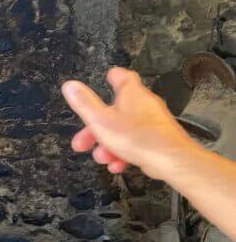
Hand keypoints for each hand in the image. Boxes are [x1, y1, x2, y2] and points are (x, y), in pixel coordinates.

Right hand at [61, 67, 195, 177]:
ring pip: (125, 130)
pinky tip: (117, 165)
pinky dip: (124, 152)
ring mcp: (153, 122)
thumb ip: (84, 103)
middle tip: (83, 140)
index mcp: (131, 94)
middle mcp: (144, 104)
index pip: (122, 77)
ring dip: (109, 144)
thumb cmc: (138, 138)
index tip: (106, 78)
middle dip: (96, 127)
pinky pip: (136, 142)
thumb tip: (70, 85)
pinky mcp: (159, 139)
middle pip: (115, 110)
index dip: (112, 77)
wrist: (172, 160)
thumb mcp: (101, 121)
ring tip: (102, 157)